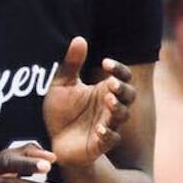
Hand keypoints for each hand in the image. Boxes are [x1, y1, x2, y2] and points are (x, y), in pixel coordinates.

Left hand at [44, 37, 134, 166]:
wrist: (52, 141)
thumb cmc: (61, 112)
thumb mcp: (61, 85)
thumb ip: (71, 64)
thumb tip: (80, 39)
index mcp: (103, 90)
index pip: (121, 77)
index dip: (119, 69)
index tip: (105, 62)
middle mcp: (109, 107)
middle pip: (129, 95)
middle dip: (122, 88)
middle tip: (110, 83)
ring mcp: (107, 125)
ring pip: (123, 115)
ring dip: (117, 107)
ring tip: (107, 100)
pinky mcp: (100, 144)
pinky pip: (111, 139)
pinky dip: (108, 134)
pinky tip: (99, 129)